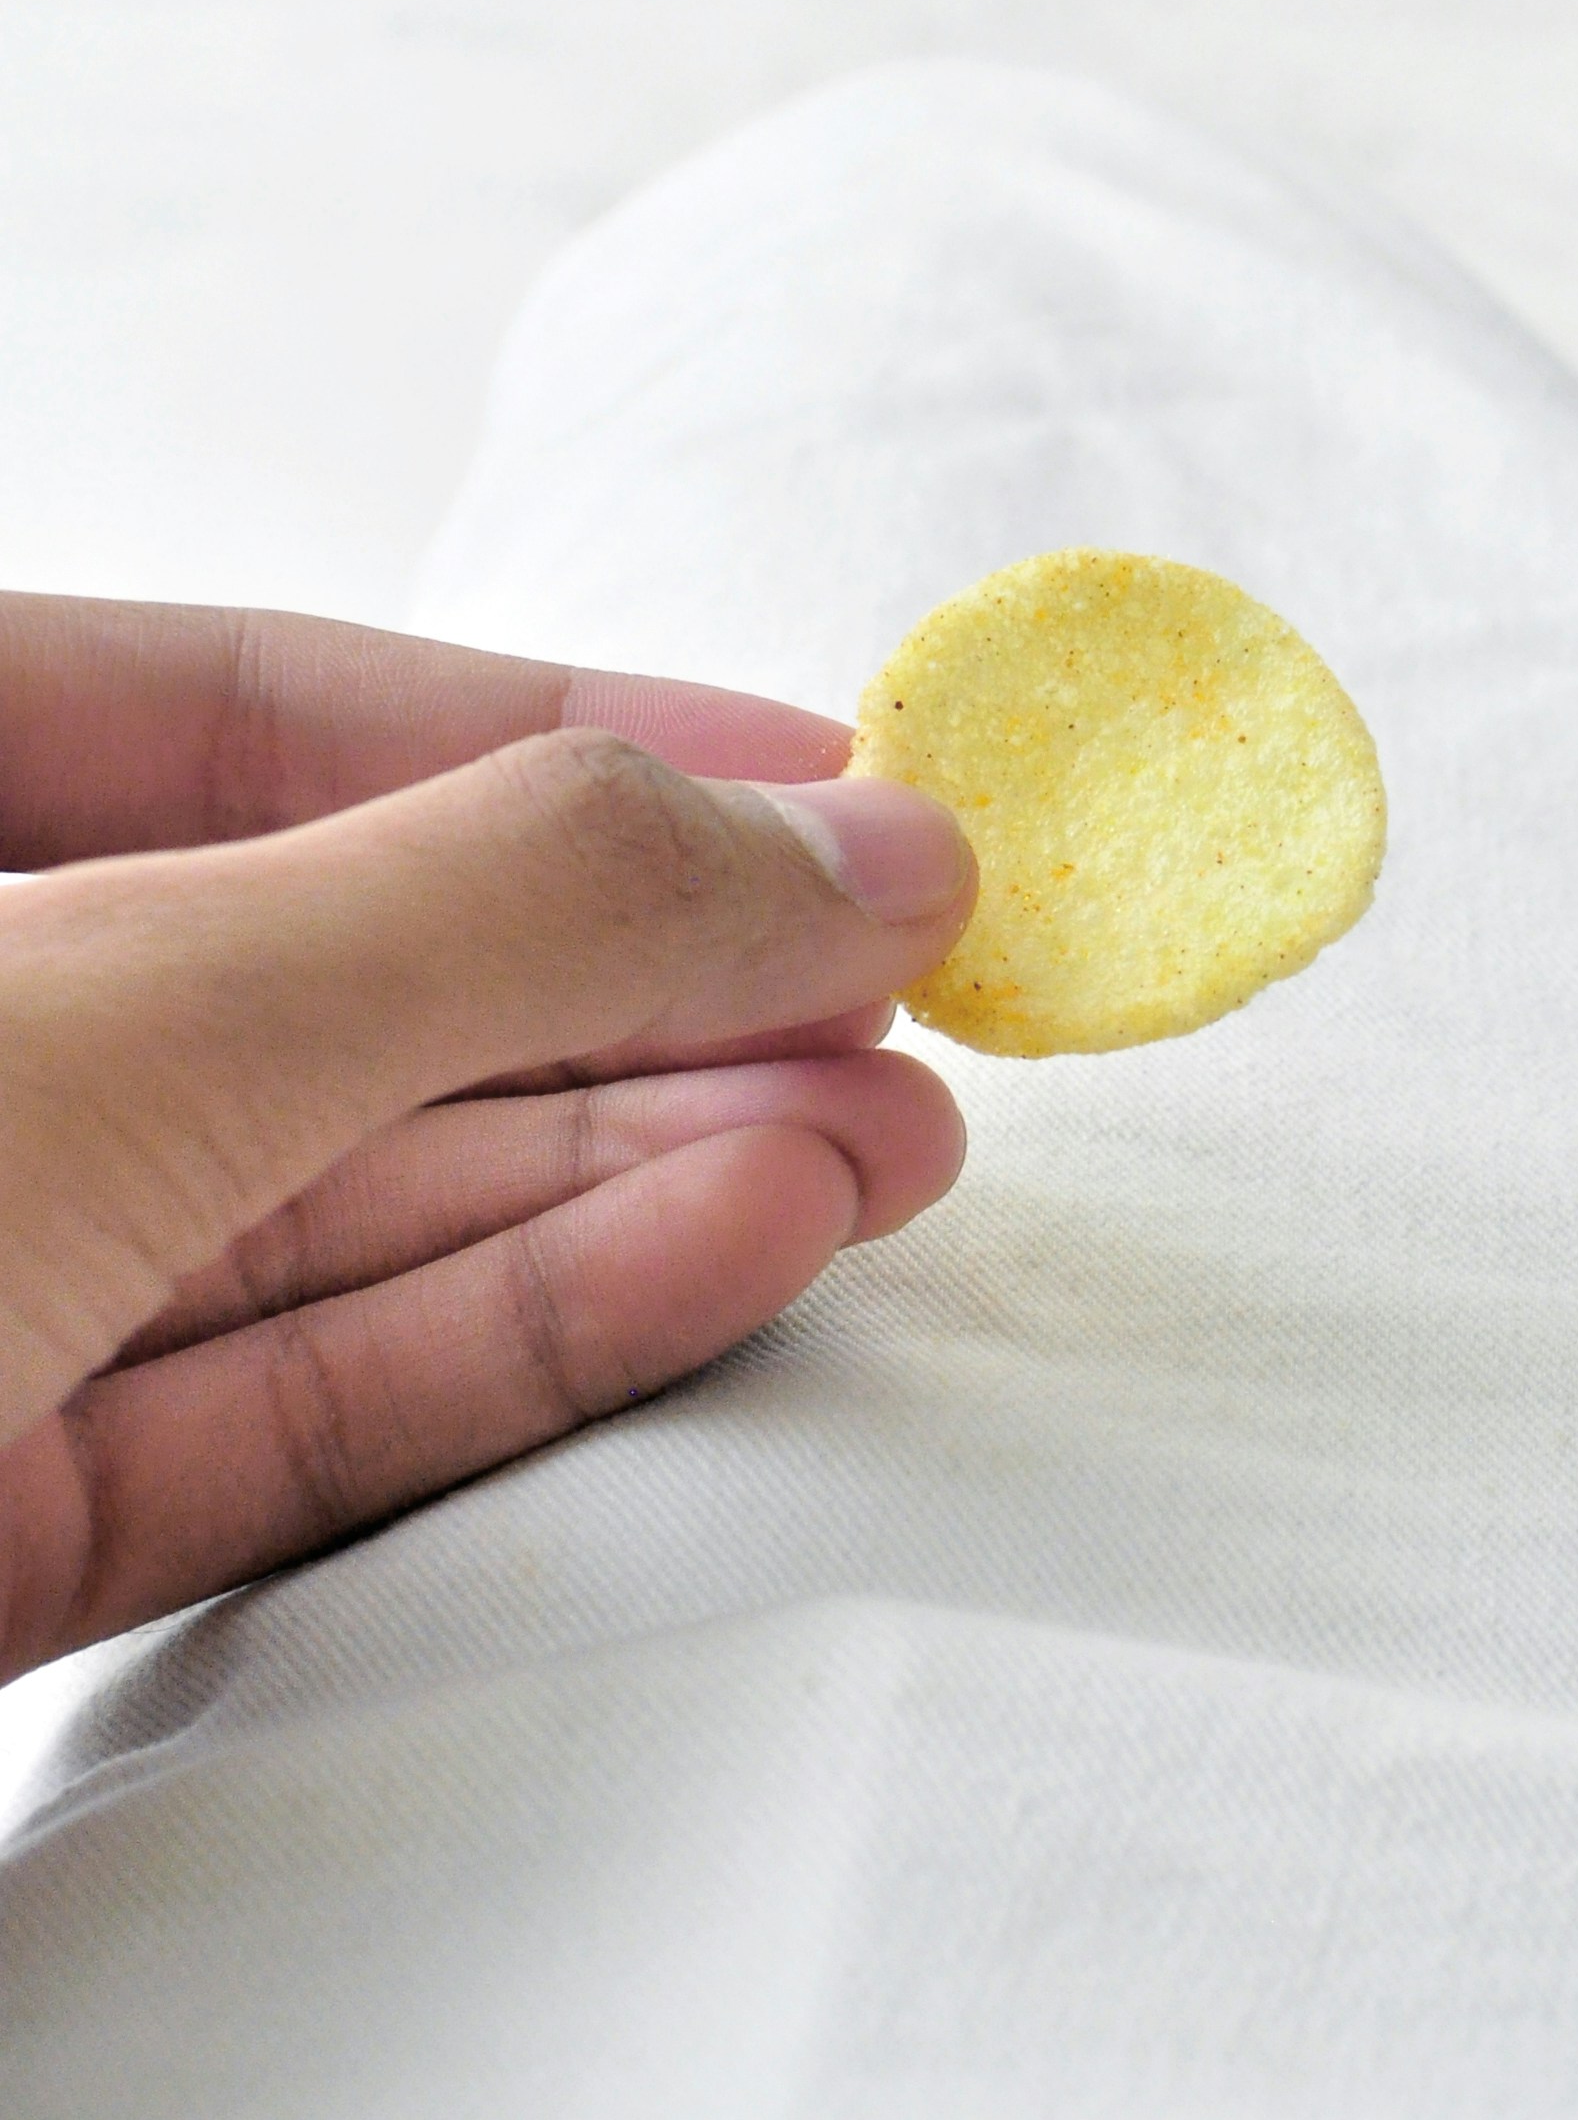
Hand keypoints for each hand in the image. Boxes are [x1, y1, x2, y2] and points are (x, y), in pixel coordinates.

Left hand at [0, 595, 975, 1682]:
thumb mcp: (131, 1016)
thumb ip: (506, 913)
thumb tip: (849, 843)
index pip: (213, 704)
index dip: (530, 719)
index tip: (816, 768)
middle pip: (303, 974)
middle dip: (630, 984)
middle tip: (904, 996)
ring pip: (314, 1213)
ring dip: (624, 1174)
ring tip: (888, 1146)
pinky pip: (269, 1415)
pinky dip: (510, 1343)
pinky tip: (737, 1258)